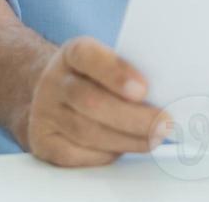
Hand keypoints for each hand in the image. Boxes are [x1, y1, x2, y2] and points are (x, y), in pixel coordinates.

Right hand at [18, 36, 170, 166]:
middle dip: (133, 117)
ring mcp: (45, 113)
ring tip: (153, 138)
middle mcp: (54, 82)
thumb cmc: (94, 78)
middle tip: (163, 124)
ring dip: (126, 139)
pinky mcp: (43, 142)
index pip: (88, 56)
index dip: (116, 73)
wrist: (54, 94)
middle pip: (91, 101)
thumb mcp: (108, 61)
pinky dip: (104, 154)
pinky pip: (76, 154)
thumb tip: (164, 94)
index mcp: (73, 53)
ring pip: (87, 131)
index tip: (144, 89)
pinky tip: (124, 148)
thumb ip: (129, 72)